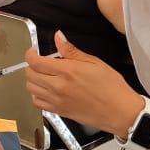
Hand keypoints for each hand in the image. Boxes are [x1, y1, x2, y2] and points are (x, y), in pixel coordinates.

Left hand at [26, 31, 145, 136]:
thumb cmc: (111, 87)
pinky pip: (37, 103)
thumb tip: (58, 37)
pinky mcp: (59, 112)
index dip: (30, 54)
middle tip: (40, 62)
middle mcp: (58, 86)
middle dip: (31, 65)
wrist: (120, 111)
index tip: (34, 51)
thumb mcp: (94, 62)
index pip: (35, 62)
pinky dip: (37, 95)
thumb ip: (72, 51)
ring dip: (33, 79)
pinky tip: (46, 90)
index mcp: (67, 71)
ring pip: (31, 89)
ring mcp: (57, 101)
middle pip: (30, 75)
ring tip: (43, 75)